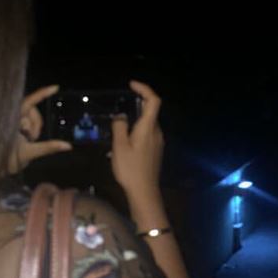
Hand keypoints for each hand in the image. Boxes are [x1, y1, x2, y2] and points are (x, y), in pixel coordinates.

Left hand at [0, 85, 71, 178]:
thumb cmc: (5, 160)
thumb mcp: (29, 153)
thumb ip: (48, 147)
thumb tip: (68, 145)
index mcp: (12, 120)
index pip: (28, 102)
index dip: (42, 93)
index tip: (55, 87)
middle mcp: (11, 116)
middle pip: (32, 110)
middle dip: (36, 123)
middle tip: (33, 139)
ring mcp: (11, 120)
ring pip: (30, 117)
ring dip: (33, 128)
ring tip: (27, 142)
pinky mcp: (11, 124)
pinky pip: (26, 121)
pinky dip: (30, 129)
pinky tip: (26, 139)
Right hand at [111, 80, 163, 198]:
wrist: (144, 191)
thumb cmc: (130, 168)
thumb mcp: (119, 147)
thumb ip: (119, 127)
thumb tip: (120, 116)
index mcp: (148, 127)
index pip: (153, 100)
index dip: (144, 89)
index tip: (131, 85)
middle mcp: (157, 132)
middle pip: (151, 111)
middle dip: (137, 104)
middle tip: (120, 104)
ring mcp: (158, 142)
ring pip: (148, 123)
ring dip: (136, 119)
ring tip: (119, 125)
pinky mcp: (156, 151)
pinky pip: (147, 133)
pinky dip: (137, 129)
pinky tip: (125, 140)